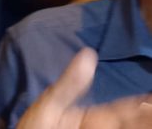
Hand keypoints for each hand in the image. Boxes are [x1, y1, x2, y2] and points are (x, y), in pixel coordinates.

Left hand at [19, 48, 151, 127]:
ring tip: (150, 118)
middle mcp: (100, 126)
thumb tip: (89, 53)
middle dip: (146, 117)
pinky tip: (136, 126)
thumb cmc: (34, 126)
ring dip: (141, 123)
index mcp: (94, 117)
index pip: (127, 111)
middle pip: (132, 122)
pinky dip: (131, 127)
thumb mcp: (51, 104)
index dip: (143, 105)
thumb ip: (71, 84)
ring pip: (127, 127)